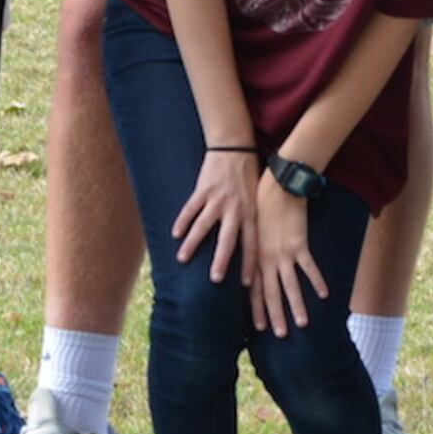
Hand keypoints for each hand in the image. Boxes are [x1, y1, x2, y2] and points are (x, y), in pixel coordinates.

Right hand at [173, 149, 257, 280]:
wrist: (235, 148)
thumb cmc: (248, 176)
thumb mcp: (257, 199)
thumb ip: (253, 220)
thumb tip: (257, 247)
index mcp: (251, 213)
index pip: (251, 244)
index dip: (250, 265)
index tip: (248, 284)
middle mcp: (235, 209)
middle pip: (228, 240)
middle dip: (222, 261)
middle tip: (216, 279)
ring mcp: (217, 199)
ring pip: (203, 226)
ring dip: (192, 243)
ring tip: (183, 259)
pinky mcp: (203, 189)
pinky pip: (191, 209)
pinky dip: (182, 221)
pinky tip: (175, 234)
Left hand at [249, 175, 332, 334]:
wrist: (276, 188)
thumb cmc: (263, 207)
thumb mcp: (253, 232)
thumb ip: (255, 252)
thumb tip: (254, 269)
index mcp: (255, 257)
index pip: (255, 289)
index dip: (257, 308)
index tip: (259, 327)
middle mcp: (267, 259)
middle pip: (270, 292)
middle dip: (275, 315)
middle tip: (280, 335)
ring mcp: (283, 253)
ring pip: (290, 285)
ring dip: (296, 305)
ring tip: (302, 324)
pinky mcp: (299, 244)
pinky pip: (309, 268)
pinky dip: (317, 281)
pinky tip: (324, 295)